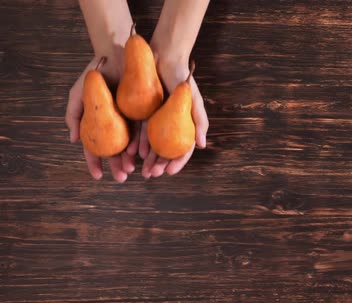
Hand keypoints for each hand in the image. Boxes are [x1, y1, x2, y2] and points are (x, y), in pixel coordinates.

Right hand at [65, 53, 140, 182]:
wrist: (118, 55)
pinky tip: (143, 153)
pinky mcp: (145, 113)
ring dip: (132, 159)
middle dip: (119, 165)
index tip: (98, 176)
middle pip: (117, 151)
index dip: (96, 163)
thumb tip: (74, 140)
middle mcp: (116, 125)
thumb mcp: (80, 94)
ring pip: (132, 145)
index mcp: (99, 124)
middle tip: (122, 177)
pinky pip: (145, 131)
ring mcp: (131, 121)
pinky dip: (143, 143)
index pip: (96, 148)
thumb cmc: (96, 74)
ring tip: (133, 169)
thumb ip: (74, 115)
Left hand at [139, 58, 208, 177]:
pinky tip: (129, 152)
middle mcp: (170, 125)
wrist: (162, 58)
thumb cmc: (181, 78)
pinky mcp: (141, 113)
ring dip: (145, 158)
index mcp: (184, 125)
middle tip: (150, 174)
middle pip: (164, 150)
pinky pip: (137, 131)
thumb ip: (199, 121)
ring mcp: (155, 120)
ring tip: (138, 169)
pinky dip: (134, 142)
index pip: (182, 149)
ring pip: (149, 144)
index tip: (169, 172)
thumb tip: (201, 145)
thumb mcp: (193, 100)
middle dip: (157, 164)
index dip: (176, 162)